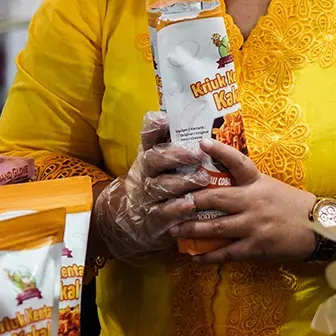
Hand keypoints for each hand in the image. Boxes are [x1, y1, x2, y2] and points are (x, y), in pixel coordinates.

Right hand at [93, 111, 209, 262]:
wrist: (132, 218)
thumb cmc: (156, 181)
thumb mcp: (158, 161)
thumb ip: (171, 143)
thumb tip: (188, 116)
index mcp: (148, 155)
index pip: (148, 137)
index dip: (153, 127)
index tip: (164, 117)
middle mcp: (144, 173)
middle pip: (154, 160)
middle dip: (175, 155)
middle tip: (197, 153)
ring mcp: (147, 195)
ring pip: (161, 186)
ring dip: (182, 182)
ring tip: (202, 179)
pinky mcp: (153, 218)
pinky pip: (163, 213)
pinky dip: (175, 209)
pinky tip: (189, 205)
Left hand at [168, 139, 317, 264]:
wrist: (319, 227)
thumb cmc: (294, 205)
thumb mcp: (271, 186)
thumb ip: (249, 185)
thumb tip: (222, 183)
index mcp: (258, 182)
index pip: (238, 161)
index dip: (219, 150)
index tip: (201, 142)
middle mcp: (253, 201)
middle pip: (215, 197)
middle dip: (190, 201)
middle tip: (169, 202)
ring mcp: (253, 224)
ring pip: (215, 227)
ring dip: (191, 229)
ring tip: (173, 230)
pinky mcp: (255, 246)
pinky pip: (226, 252)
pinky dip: (208, 255)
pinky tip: (194, 256)